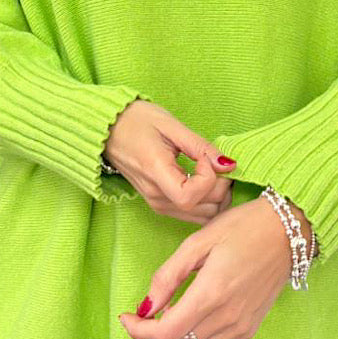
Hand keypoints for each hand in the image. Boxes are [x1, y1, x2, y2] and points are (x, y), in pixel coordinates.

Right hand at [103, 99, 235, 225]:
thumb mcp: (171, 125)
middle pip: (202, 209)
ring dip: (217, 197)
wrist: (109, 130)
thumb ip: (201, 147)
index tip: (204, 157)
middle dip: (220, 187)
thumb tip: (228, 165)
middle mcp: (156, 197)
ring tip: (213, 171)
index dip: (208, 178)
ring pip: (203, 217)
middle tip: (218, 163)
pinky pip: (193, 214)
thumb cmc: (137, 121)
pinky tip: (206, 180)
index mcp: (155, 173)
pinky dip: (208, 202)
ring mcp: (158, 205)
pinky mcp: (161, 206)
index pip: (190, 196)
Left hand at [117, 195, 311, 338]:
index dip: (137, 331)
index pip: (163, 334)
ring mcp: (240, 329)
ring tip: (165, 318)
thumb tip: (145, 305)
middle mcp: (226, 319)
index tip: (127, 315)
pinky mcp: (249, 331)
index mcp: (211, 294)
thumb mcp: (198, 240)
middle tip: (142, 316)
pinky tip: (189, 321)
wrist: (288, 232)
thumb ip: (168, 275)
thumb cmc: (242, 228)